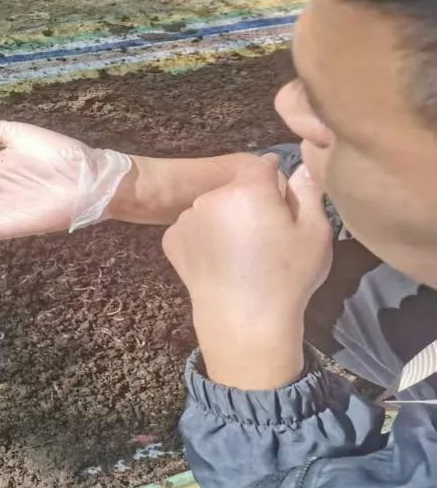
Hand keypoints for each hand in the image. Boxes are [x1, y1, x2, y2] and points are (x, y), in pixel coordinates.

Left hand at [161, 155, 332, 388]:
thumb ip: (308, 191)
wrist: (243, 322)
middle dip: (250, 202)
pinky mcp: (171, 239)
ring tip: (241, 252)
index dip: (276, 181)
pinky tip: (220, 262)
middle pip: (236, 188)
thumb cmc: (286, 278)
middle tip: (265, 235)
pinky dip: (205, 238)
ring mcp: (187, 217)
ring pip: (213, 207)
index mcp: (248, 188)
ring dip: (225, 218)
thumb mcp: (315, 233)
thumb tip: (301, 166)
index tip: (282, 203)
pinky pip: (194, 228)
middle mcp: (211, 196)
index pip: (263, 166)